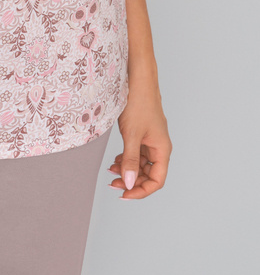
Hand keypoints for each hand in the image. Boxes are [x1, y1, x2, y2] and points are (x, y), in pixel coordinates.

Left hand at [108, 81, 171, 199]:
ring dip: (128, 170)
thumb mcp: (131, 134)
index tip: (124, 194)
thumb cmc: (138, 103)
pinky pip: (136, 153)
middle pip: (148, 174)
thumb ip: (130, 160)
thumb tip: (129, 184)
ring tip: (111, 171)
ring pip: (141, 164)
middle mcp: (159, 147)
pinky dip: (126, 159)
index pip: (157, 181)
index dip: (141, 191)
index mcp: (162, 149)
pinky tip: (115, 160)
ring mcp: (150, 140)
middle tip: (113, 183)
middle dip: (132, 181)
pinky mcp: (142, 133)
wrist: (137, 79)